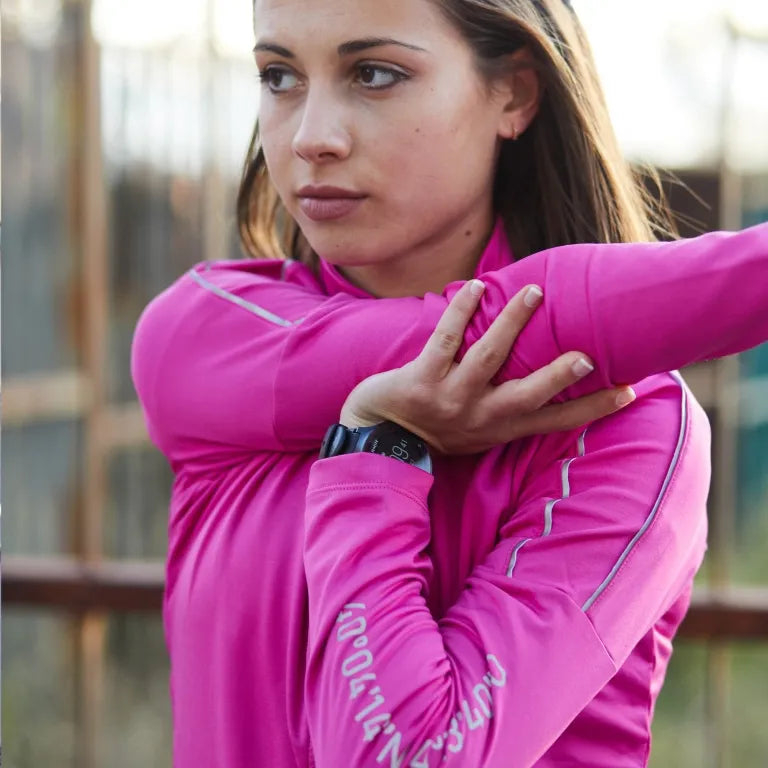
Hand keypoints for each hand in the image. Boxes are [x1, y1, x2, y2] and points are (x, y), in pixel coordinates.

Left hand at [339, 280, 635, 453]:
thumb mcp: (480, 429)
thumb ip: (510, 411)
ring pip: (487, 356)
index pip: (554, 421)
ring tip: (534, 292)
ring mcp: (450, 398)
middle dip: (556, 377)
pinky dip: (460, 310)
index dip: (591, 408)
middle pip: (527, 395)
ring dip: (512, 323)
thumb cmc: (439, 429)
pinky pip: (445, 338)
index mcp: (500, 428)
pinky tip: (475, 286)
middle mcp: (480, 417)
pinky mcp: (421, 380)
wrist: (380, 439)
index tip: (628, 392)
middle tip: (587, 357)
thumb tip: (548, 382)